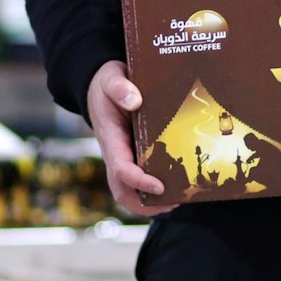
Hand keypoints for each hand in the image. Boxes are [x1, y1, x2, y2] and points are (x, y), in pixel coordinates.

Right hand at [86, 60, 175, 217]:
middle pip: (122, 190)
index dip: (139, 181)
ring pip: (130, 190)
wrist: (101, 87)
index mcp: (110, 137)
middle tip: (173, 203)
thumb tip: (135, 100)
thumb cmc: (108, 83)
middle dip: (144, 203)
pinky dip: (156, 190)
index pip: (120, 168)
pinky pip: (140, 180)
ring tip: (179, 199)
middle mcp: (115, 153)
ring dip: (151, 202)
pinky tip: (178, 185)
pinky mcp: (133, 156)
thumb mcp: (111, 77)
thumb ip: (119, 87)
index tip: (160, 186)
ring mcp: (123, 158)